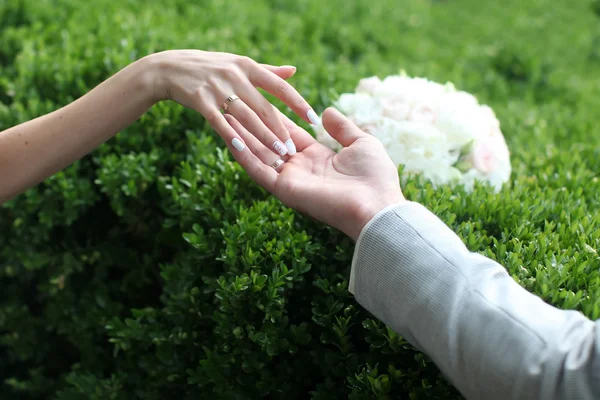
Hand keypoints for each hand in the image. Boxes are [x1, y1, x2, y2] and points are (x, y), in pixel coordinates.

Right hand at [147, 50, 317, 156]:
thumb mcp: (239, 64)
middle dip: (280, 130)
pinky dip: (231, 135)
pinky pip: (219, 121)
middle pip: (264, 107)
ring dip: (263, 137)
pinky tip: (243, 149)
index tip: (313, 119)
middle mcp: (236, 77)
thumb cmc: (210, 67)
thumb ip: (267, 71)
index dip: (298, 103)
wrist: (170, 67)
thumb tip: (294, 71)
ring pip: (246, 118)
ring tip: (277, 154)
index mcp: (248, 67)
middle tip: (293, 149)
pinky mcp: (201, 100)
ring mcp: (218, 88)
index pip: (279, 87)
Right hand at [223, 107, 404, 239]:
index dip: (274, 117)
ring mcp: (291, 180)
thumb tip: (326, 112)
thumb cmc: (375, 176)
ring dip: (241, 136)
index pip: (290, 133)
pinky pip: (259, 170)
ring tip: (223, 115)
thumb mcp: (361, 143)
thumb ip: (342, 128)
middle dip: (252, 124)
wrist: (377, 206)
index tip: (259, 99)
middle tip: (233, 103)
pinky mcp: (285, 190)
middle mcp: (301, 170)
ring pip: (259, 155)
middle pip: (270, 143)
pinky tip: (229, 137)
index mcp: (318, 159)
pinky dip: (243, 155)